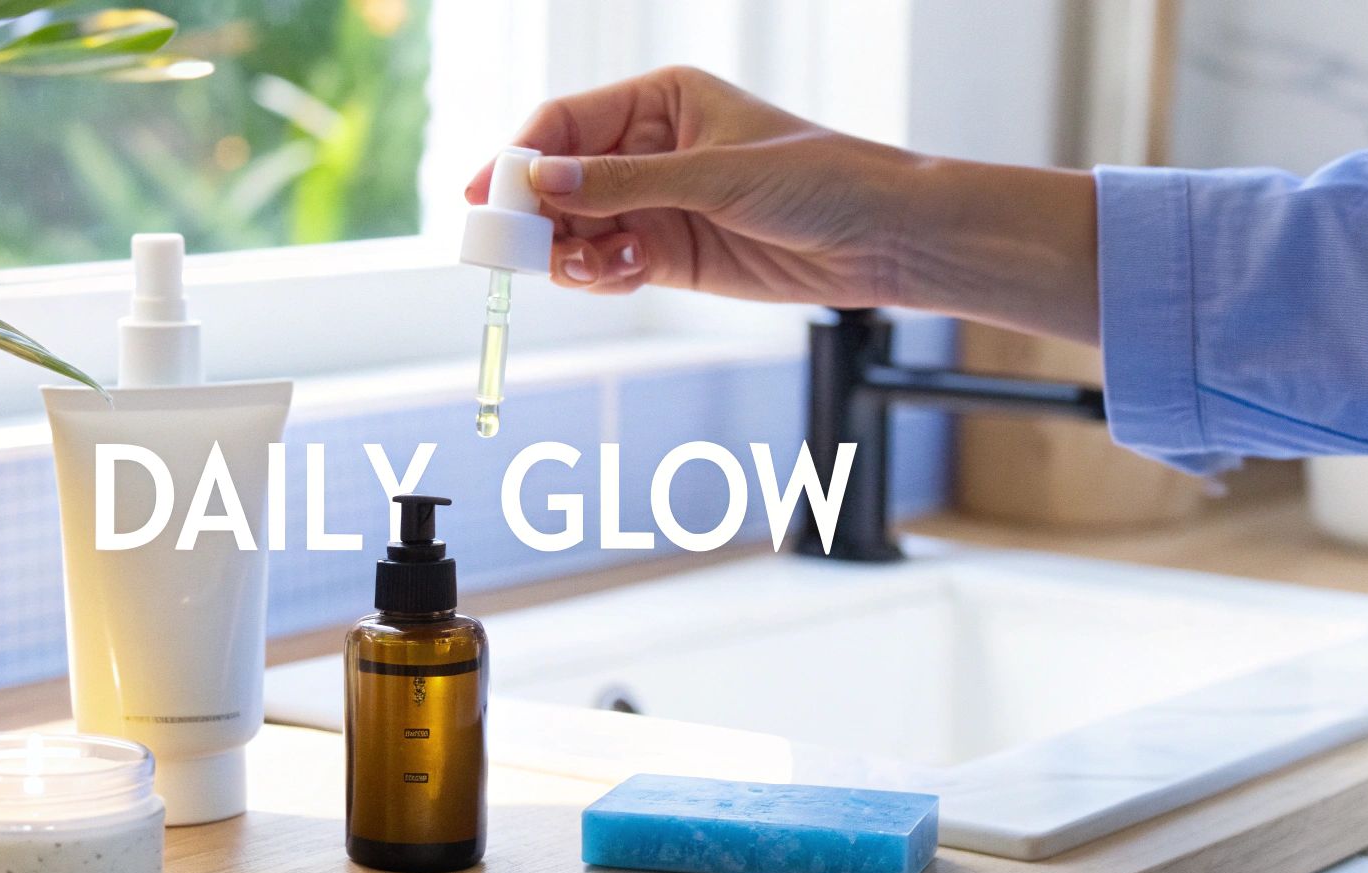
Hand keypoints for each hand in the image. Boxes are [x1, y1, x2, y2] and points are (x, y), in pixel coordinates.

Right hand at [464, 66, 914, 303]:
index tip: (487, 197)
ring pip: (576, 229)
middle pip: (559, 180)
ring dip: (567, 253)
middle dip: (535, 215)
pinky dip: (600, 275)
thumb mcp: (715, 174)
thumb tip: (541, 179)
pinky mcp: (668, 255)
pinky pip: (608, 264)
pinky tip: (622, 274)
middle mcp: (648, 150)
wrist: (881, 239)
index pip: (564, 123)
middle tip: (515, 250)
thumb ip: (623, 181)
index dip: (520, 158)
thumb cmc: (817, 178)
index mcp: (659, 102)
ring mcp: (655, 204)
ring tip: (588, 267)